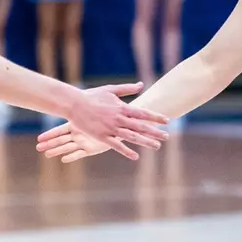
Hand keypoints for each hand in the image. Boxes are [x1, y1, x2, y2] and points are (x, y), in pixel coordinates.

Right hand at [37, 83, 168, 161]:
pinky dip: (126, 151)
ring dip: (145, 142)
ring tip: (157, 147)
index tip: (167, 120)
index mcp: (122, 107)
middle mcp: (119, 118)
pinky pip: (116, 145)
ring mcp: (110, 128)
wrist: (73, 103)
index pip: (143, 113)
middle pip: (141, 126)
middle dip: (155, 132)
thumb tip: (141, 84)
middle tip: (167, 136)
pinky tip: (135, 156)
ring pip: (132, 136)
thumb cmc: (92, 95)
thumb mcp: (110, 89)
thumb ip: (127, 89)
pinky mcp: (101, 136)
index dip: (156, 117)